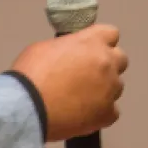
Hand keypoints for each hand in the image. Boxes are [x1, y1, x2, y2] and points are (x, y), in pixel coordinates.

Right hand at [11, 24, 126, 141]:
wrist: (27, 106)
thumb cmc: (31, 72)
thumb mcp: (46, 47)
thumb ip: (68, 48)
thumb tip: (72, 55)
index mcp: (92, 42)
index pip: (111, 33)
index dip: (100, 41)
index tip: (90, 49)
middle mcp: (107, 63)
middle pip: (120, 59)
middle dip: (107, 64)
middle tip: (88, 74)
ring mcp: (110, 89)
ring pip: (116, 86)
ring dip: (104, 89)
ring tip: (81, 98)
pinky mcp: (107, 113)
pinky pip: (112, 111)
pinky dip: (101, 112)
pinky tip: (84, 114)